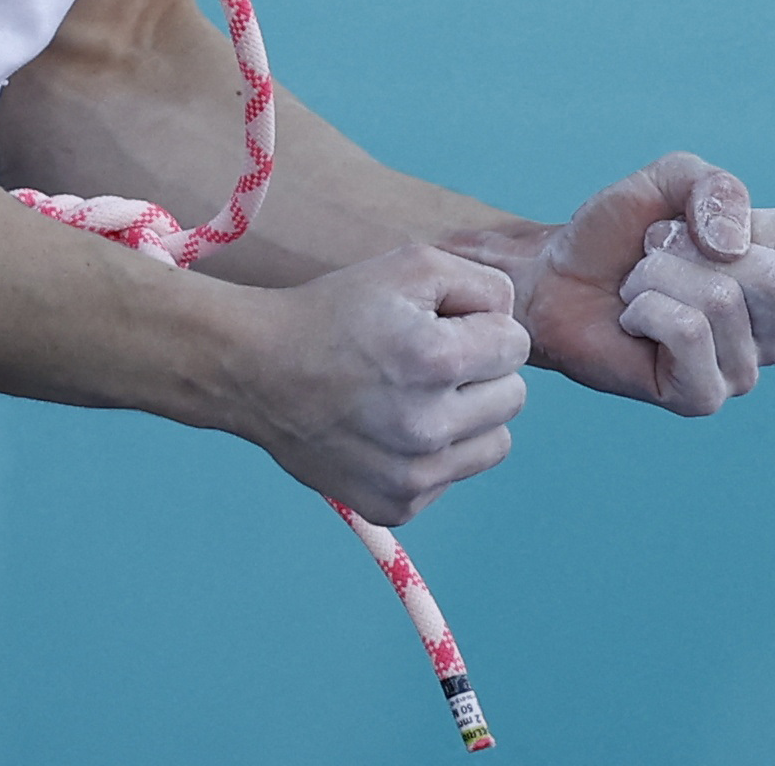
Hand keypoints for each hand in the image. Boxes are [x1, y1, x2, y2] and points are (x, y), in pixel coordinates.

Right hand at [231, 244, 531, 524]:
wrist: (257, 371)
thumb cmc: (337, 311)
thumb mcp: (411, 265)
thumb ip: (485, 285)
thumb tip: (515, 326)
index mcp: (434, 361)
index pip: (517, 346)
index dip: (481, 327)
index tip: (439, 326)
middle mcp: (427, 428)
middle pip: (515, 397)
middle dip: (481, 372)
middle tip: (426, 359)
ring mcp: (411, 478)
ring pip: (496, 443)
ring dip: (469, 417)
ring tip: (415, 394)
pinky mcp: (395, 508)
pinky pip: (454, 475)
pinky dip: (436, 453)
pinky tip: (392, 428)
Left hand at [459, 153, 774, 416]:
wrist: (552, 280)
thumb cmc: (615, 236)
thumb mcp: (668, 181)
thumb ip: (716, 186)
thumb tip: (732, 247)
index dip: (722, 216)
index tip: (682, 227)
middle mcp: (772, 332)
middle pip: (772, 279)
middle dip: (692, 251)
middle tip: (653, 259)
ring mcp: (741, 372)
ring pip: (721, 302)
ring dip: (656, 277)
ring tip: (636, 289)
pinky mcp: (702, 399)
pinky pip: (688, 332)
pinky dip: (646, 310)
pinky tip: (632, 322)